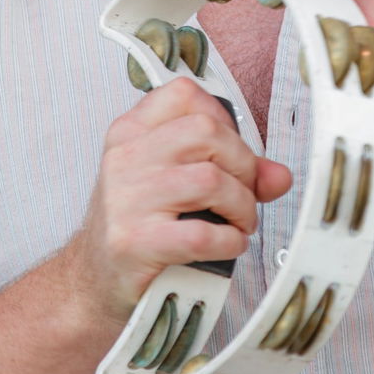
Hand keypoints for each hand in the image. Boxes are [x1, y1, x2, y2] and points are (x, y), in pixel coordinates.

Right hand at [69, 78, 292, 323]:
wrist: (95, 278)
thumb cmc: (139, 224)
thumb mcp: (173, 183)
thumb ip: (228, 170)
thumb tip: (279, 176)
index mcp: (131, 132)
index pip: (185, 94)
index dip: (222, 118)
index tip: (230, 150)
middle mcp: (126, 158)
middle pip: (207, 132)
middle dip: (242, 165)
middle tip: (244, 193)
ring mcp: (127, 200)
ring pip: (210, 180)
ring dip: (241, 206)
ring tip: (239, 222)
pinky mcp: (135, 242)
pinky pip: (201, 233)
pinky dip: (229, 240)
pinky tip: (227, 244)